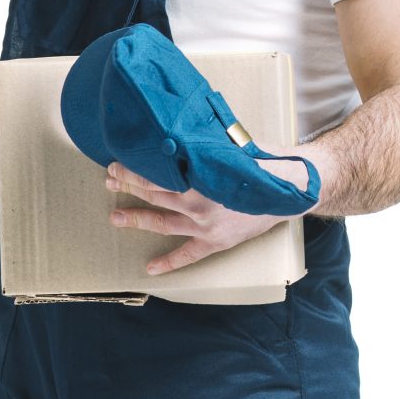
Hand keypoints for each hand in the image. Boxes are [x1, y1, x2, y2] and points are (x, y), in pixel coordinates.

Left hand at [104, 155, 312, 274]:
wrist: (290, 189)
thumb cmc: (259, 161)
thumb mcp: (230, 145)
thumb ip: (203, 145)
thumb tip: (175, 131)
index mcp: (200, 176)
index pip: (156, 173)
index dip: (133, 170)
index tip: (115, 164)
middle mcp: (198, 201)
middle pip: (154, 194)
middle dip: (129, 187)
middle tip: (109, 182)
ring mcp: (205, 224)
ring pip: (162, 222)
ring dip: (136, 218)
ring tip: (115, 217)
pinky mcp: (216, 241)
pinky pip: (188, 255)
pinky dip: (169, 262)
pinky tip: (150, 267)